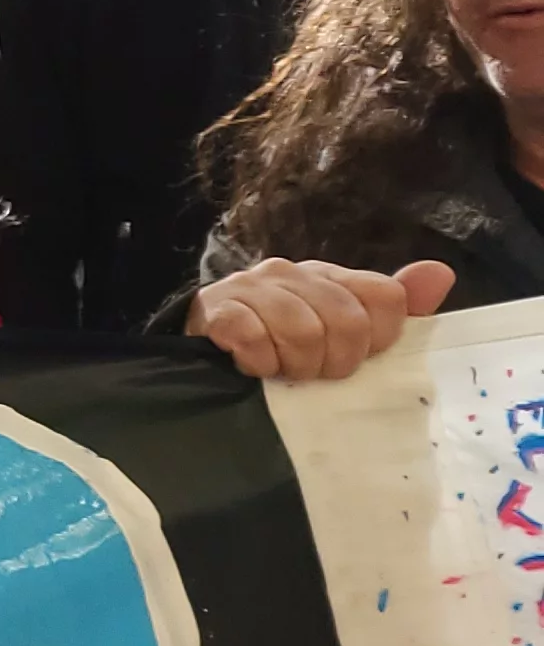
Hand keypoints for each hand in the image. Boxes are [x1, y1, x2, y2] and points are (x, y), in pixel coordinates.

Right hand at [190, 255, 454, 381]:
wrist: (205, 339)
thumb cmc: (281, 341)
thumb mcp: (341, 327)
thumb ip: (394, 306)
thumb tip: (440, 273)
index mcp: (331, 277)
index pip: (384, 296)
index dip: (379, 337)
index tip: (359, 356)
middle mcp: (293, 272)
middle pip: (346, 321)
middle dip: (334, 361)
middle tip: (313, 373)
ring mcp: (252, 287)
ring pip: (302, 332)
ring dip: (295, 366)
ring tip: (283, 373)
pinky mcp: (216, 309)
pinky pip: (252, 337)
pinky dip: (258, 362)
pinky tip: (252, 367)